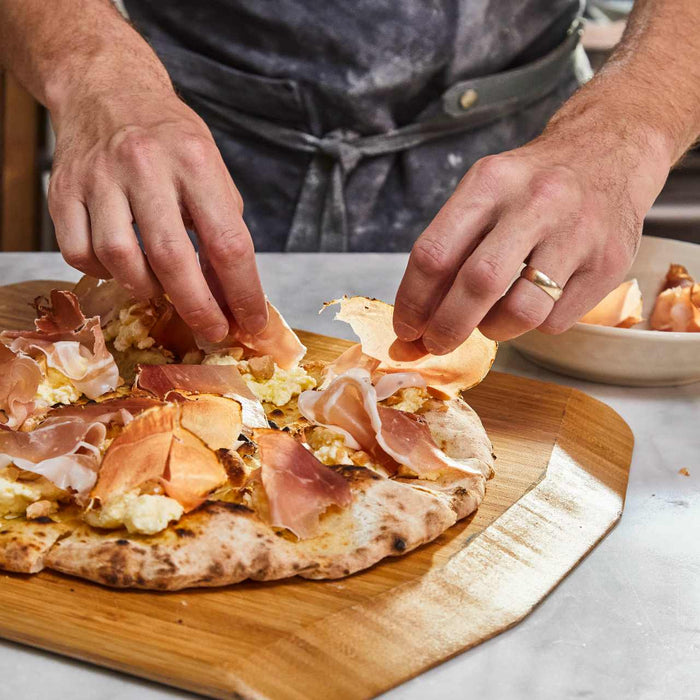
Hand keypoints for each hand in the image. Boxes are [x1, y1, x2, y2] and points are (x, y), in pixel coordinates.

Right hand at [48, 87, 267, 340]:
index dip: (242, 292)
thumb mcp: (212, 172)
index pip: (227, 242)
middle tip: (212, 331)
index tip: (250, 322)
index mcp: (195, 160)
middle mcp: (145, 165)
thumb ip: (223, 230)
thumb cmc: (171, 141)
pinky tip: (122, 267)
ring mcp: (98, 177)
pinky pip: (78, 253)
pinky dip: (104, 274)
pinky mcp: (63, 190)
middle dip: (197, 307)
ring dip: (148, 289)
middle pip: (171, 258)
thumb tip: (230, 297)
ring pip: (120, 259)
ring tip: (164, 290)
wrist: (108, 90)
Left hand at [393, 114, 671, 353]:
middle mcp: (537, 203)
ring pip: (521, 311)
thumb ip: (450, 249)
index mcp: (491, 182)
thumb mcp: (484, 192)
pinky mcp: (609, 264)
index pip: (434, 253)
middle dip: (446, 328)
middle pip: (477, 284)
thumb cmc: (531, 186)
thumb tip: (416, 321)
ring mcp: (579, 233)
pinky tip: (532, 302)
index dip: (412, 302)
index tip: (405, 328)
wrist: (610, 152)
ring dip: (493, 330)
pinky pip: (556, 320)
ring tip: (490, 319)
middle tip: (435, 343)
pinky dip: (533, 324)